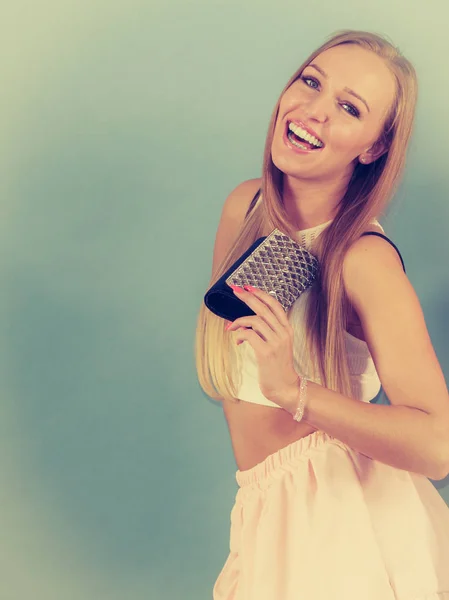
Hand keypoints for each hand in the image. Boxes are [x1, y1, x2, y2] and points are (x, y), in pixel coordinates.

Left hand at [225, 285, 298, 404]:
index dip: (261, 294)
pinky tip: (237, 341)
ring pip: (254, 320)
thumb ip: (268, 330)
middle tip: (235, 290)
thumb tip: (247, 320)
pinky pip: (249, 334)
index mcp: (287, 329)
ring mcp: (275, 342)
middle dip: (247, 297)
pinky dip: (239, 334)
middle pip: (263, 308)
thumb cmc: (277, 366)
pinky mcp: (266, 352)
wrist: (285, 387)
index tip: (248, 287)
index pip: (275, 305)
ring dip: (238, 321)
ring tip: (231, 328)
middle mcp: (283, 333)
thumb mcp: (278, 344)